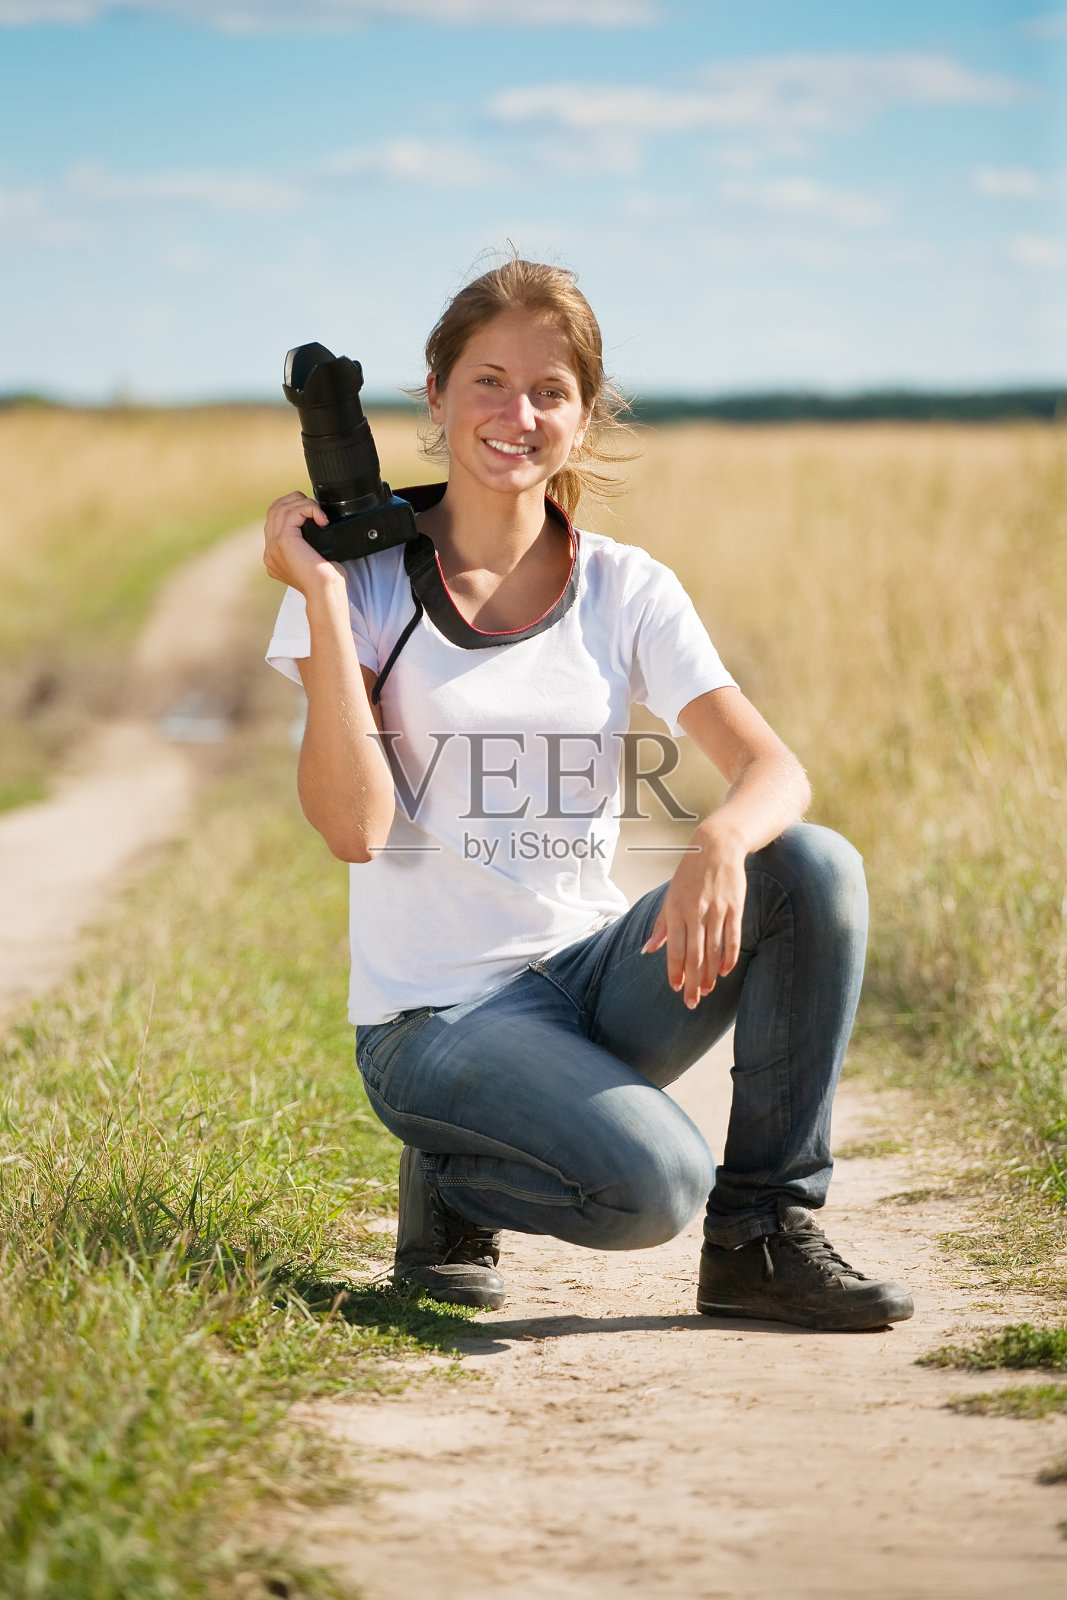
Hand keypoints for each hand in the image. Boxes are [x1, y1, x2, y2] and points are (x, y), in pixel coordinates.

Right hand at [263, 490, 342, 595]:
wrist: (325, 593)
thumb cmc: (326, 580)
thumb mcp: (312, 558)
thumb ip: (306, 543)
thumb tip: (317, 524)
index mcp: (273, 555)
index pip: (274, 520)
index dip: (291, 508)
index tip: (311, 511)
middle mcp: (270, 551)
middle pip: (274, 509)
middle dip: (295, 501)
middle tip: (315, 508)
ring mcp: (273, 546)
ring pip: (282, 508)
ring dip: (303, 503)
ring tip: (320, 513)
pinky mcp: (283, 541)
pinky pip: (293, 513)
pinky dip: (309, 509)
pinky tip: (322, 518)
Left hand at [641, 818, 747, 1008]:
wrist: (716, 846)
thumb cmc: (690, 873)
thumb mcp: (670, 895)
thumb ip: (661, 924)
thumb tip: (648, 949)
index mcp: (676, 910)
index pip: (675, 948)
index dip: (675, 970)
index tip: (676, 988)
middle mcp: (695, 913)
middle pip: (694, 955)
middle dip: (693, 982)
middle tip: (692, 1002)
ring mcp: (716, 911)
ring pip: (713, 950)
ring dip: (710, 974)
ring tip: (708, 991)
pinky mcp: (734, 908)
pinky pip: (732, 938)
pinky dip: (729, 957)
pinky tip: (725, 971)